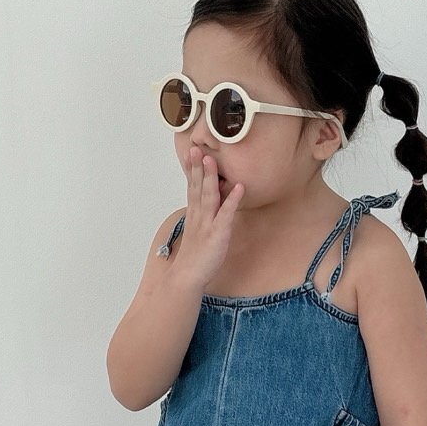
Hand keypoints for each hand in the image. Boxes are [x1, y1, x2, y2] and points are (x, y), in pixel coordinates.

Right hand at [176, 144, 244, 288]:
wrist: (187, 277)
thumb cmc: (194, 257)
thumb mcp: (198, 232)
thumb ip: (202, 217)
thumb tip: (207, 206)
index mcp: (194, 215)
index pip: (192, 187)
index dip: (192, 169)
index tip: (192, 152)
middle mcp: (199, 216)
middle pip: (197, 187)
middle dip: (198, 167)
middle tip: (197, 148)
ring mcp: (207, 225)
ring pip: (208, 197)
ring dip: (210, 178)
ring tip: (212, 160)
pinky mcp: (217, 235)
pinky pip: (226, 215)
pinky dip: (232, 200)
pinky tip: (239, 188)